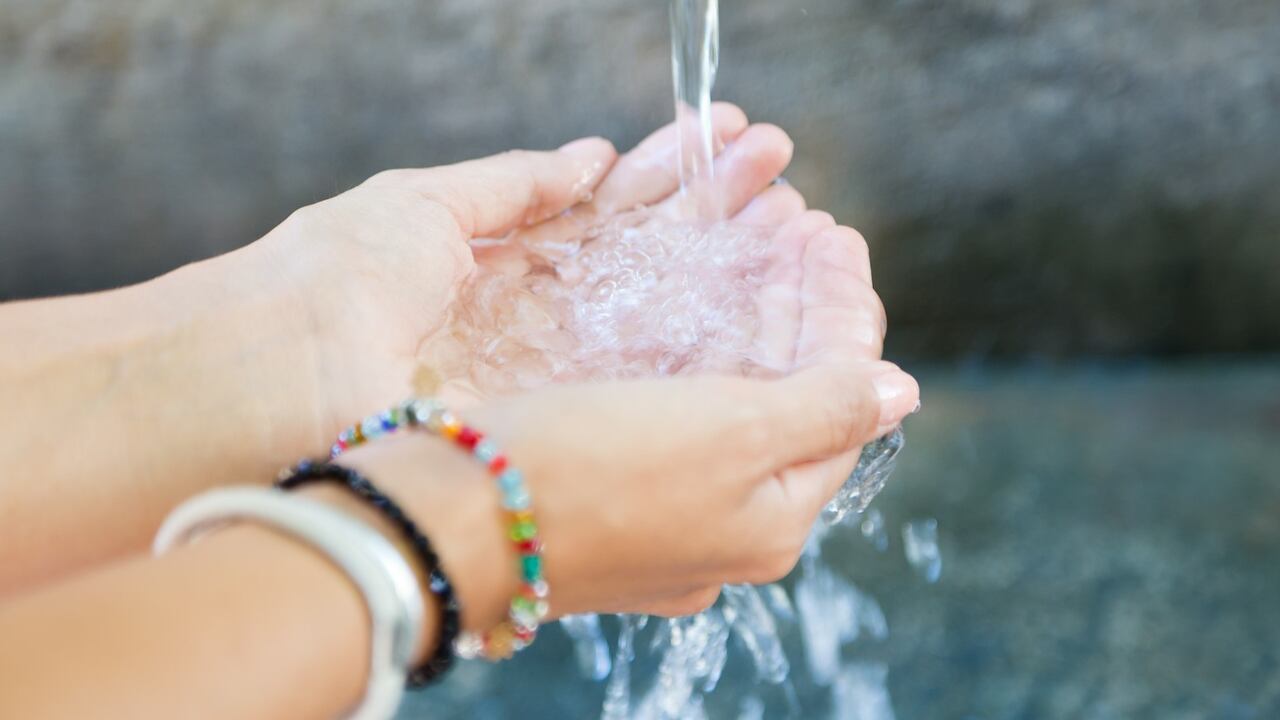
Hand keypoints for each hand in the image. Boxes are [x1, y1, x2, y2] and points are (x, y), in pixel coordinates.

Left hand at [245, 103, 797, 438]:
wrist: (279, 380)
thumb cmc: (335, 277)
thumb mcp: (427, 204)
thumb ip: (516, 185)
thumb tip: (590, 157)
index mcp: (513, 257)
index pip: (616, 206)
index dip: (675, 171)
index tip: (732, 134)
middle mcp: (549, 317)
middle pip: (654, 256)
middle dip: (720, 209)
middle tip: (784, 172)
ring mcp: (562, 369)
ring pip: (668, 311)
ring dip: (731, 263)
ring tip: (797, 220)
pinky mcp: (567, 416)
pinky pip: (652, 373)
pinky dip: (714, 336)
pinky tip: (767, 294)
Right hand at [340, 216, 917, 626]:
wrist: (443, 522)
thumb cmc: (589, 474)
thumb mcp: (730, 434)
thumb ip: (823, 407)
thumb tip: (898, 391)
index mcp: (772, 519)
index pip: (840, 399)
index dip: (844, 311)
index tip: (834, 234)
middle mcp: (724, 526)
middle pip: (785, 398)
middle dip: (796, 306)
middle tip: (800, 226)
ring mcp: (663, 513)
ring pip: (727, 400)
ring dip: (746, 318)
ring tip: (755, 242)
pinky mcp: (606, 491)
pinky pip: (672, 411)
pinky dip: (690, 349)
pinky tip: (685, 302)